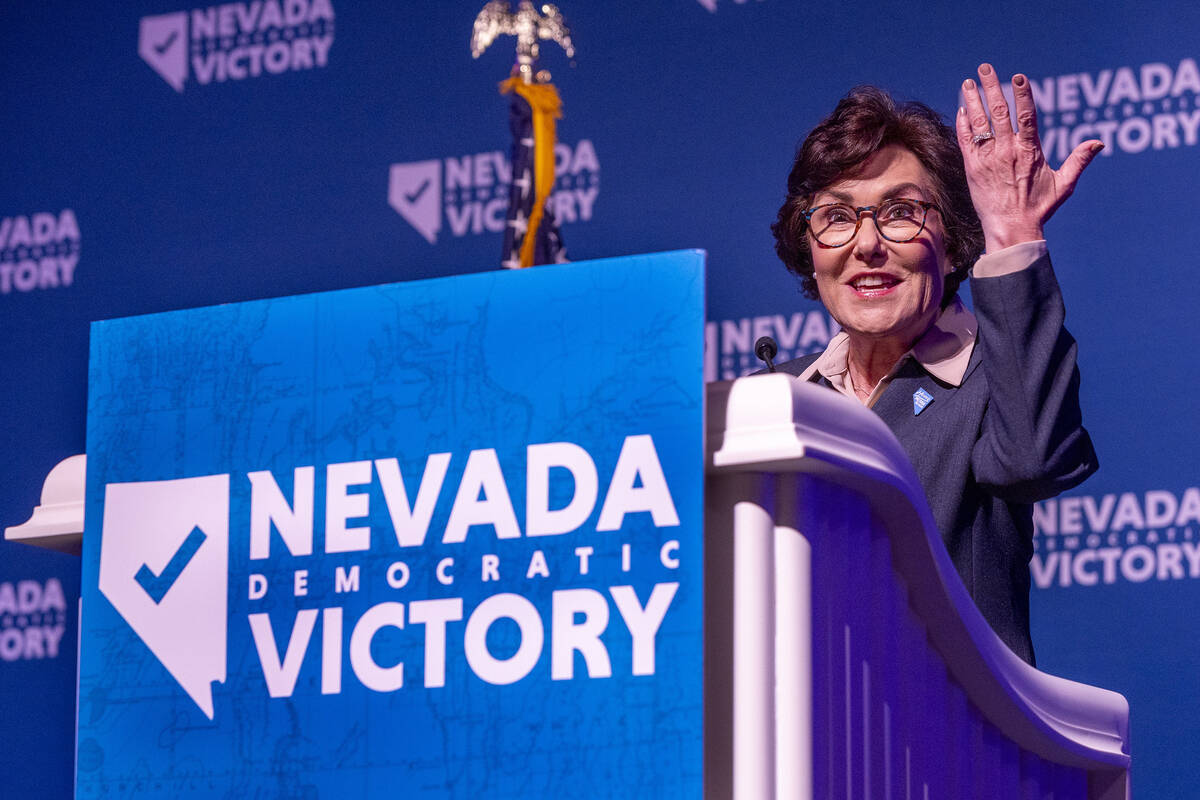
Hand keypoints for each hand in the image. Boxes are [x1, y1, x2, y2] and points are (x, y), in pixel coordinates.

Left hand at [956, 63, 1103, 252]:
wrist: (1011, 229)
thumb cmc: (1039, 208)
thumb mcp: (1064, 184)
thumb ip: (1079, 160)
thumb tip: (1099, 143)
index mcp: (1030, 150)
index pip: (1026, 115)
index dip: (1022, 94)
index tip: (1017, 77)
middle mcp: (1007, 151)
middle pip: (999, 112)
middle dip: (991, 87)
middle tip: (985, 68)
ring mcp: (988, 159)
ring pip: (979, 123)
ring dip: (972, 101)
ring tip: (968, 82)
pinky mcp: (972, 169)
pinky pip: (966, 142)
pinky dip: (964, 125)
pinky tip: (962, 110)